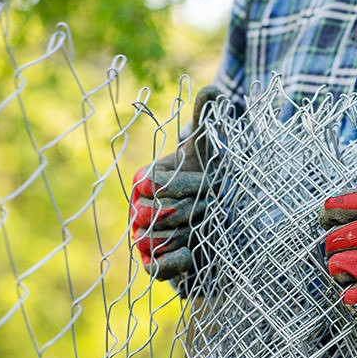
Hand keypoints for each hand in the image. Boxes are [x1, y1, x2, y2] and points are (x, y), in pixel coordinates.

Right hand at [130, 86, 219, 280]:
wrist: (218, 224)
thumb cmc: (208, 182)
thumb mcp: (208, 152)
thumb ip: (206, 122)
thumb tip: (213, 89)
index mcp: (145, 182)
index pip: (156, 184)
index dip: (187, 184)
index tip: (212, 183)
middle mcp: (138, 211)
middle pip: (160, 213)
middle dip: (195, 210)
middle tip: (214, 208)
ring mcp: (144, 240)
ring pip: (159, 240)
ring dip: (191, 234)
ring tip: (207, 228)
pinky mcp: (155, 267)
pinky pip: (157, 268)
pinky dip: (178, 261)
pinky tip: (195, 254)